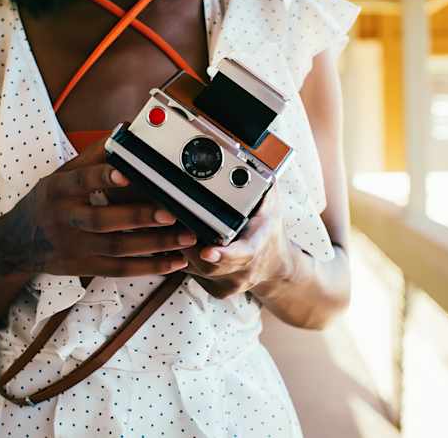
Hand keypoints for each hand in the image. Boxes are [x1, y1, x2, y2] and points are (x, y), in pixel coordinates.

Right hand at [23, 134, 195, 276]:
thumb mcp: (60, 176)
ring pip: (116, 248)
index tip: (125, 173)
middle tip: (171, 212)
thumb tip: (125, 130)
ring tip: (185, 236)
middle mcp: (64, 219)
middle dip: (138, 217)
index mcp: (58, 190)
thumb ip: (93, 157)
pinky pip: (120, 270)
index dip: (101, 178)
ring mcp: (74, 247)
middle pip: (102, 220)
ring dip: (154, 245)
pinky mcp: (84, 267)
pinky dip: (149, 267)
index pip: (80, 181)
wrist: (16, 243)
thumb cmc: (47, 202)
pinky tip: (174, 261)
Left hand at [180, 187, 303, 298]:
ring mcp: (229, 283)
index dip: (223, 255)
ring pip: (195, 269)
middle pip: (210, 265)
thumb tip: (251, 159)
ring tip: (170, 230)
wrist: (276, 267)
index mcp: (256, 248)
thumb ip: (262, 185)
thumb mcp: (272, 207)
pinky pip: (191, 274)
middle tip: (174, 227)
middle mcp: (243, 271)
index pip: (241, 255)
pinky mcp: (215, 289)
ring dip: (180, 250)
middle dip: (189, 246)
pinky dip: (181, 258)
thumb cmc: (270, 233)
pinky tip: (174, 242)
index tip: (208, 251)